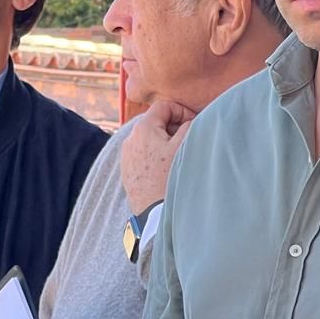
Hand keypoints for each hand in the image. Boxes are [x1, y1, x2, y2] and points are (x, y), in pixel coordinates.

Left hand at [121, 99, 196, 214]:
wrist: (154, 212)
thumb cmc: (170, 177)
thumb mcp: (184, 145)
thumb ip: (190, 124)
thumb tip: (192, 118)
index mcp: (143, 128)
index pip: (164, 106)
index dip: (182, 111)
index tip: (193, 125)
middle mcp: (129, 138)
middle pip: (156, 122)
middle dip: (174, 127)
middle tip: (188, 141)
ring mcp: (126, 155)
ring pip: (150, 139)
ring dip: (166, 142)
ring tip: (178, 156)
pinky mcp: (127, 170)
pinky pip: (144, 154)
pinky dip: (157, 155)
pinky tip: (167, 169)